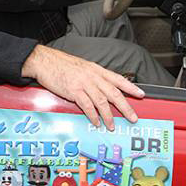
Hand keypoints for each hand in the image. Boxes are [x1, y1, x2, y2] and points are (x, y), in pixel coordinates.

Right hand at [21, 45, 144, 129]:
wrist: (45, 61)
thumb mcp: (82, 67)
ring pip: (102, 101)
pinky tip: (96, 122)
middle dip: (125, 107)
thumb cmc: (61, 64)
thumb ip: (93, 77)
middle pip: (114, 93)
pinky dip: (93, 115)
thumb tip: (102, 89)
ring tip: (112, 125)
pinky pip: (87, 105)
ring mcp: (84, 83)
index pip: (118, 79)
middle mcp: (93, 76)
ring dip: (108, 116)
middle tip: (132, 118)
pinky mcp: (74, 90)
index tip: (141, 94)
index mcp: (96, 69)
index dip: (131, 87)